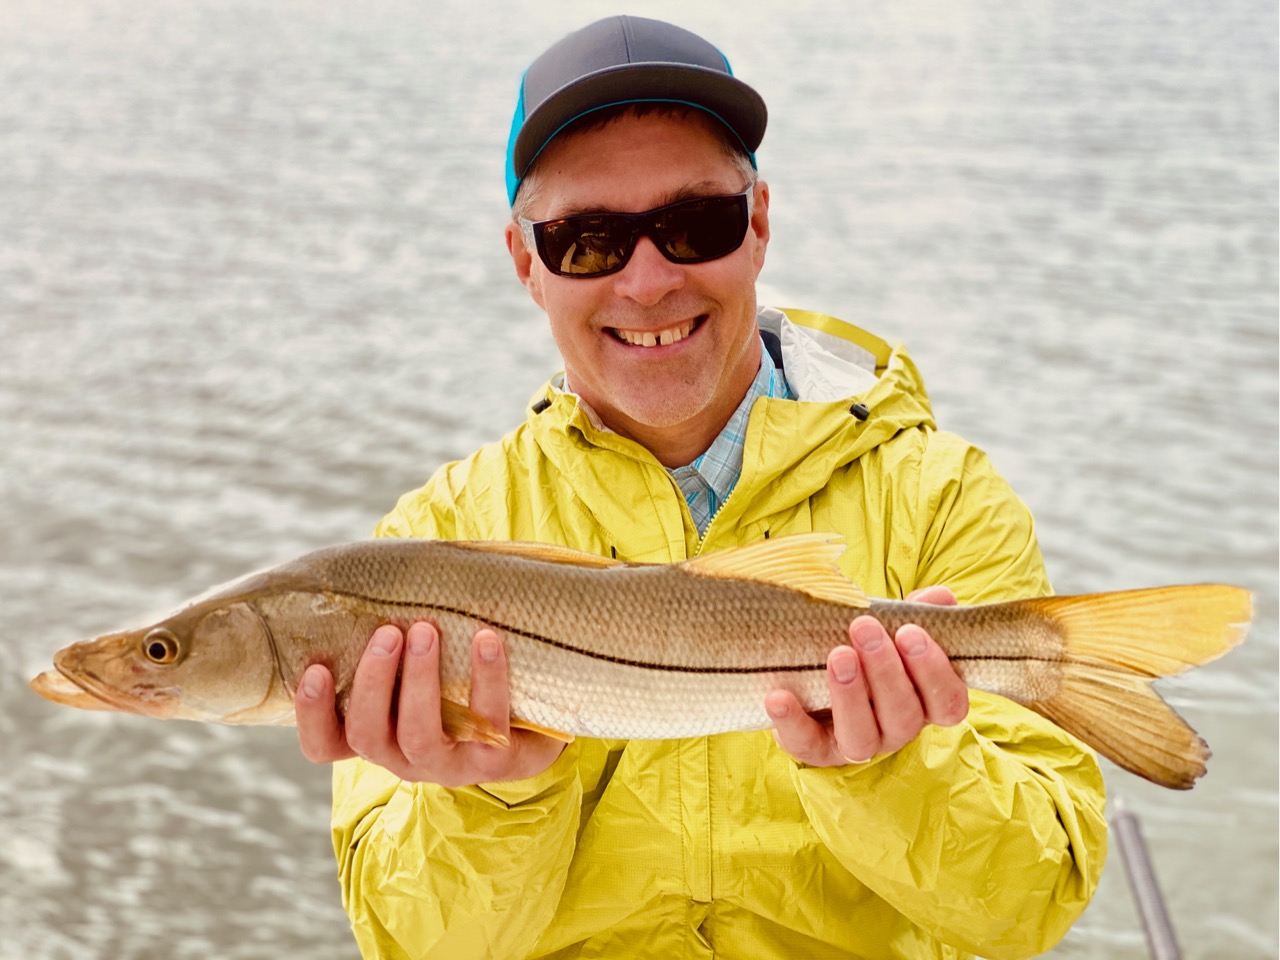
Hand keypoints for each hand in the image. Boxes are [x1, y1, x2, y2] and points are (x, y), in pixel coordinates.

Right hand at [294, 622, 566, 786]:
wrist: (531, 730)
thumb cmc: (459, 686)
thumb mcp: (418, 669)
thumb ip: (393, 640)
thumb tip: (372, 570)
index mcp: (377, 734)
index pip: (324, 744)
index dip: (312, 714)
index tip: (316, 668)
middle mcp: (402, 757)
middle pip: (366, 733)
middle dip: (372, 680)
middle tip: (388, 632)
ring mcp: (446, 764)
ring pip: (418, 734)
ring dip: (419, 679)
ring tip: (426, 630)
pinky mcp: (491, 762)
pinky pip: (484, 722)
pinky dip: (486, 677)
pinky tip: (487, 639)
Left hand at [766, 586, 968, 766]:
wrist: (815, 675)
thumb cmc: (866, 649)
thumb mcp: (891, 627)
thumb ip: (917, 613)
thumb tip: (940, 597)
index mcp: (923, 702)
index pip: (947, 702)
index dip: (934, 671)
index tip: (910, 632)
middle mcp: (896, 729)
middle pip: (904, 715)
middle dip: (885, 671)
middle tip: (865, 628)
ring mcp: (856, 743)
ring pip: (862, 737)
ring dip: (850, 696)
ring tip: (837, 655)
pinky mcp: (815, 749)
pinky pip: (806, 743)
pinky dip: (792, 721)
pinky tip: (779, 696)